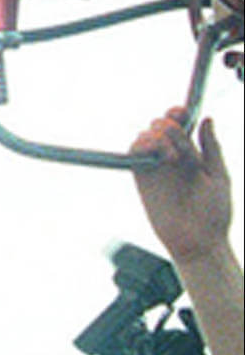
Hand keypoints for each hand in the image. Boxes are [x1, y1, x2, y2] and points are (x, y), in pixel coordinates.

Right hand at [131, 109, 233, 263]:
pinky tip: (154, 152)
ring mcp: (156, 169)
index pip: (181, 125)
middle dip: (167, 124)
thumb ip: (212, 148)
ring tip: (170, 154)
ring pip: (145, 137)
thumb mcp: (220, 176)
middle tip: (176, 138)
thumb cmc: (215, 213)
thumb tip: (207, 119)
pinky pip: (133, 155)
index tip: (182, 112)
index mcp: (194, 155)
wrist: (198, 241)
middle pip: (161, 127)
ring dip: (155, 136)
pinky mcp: (142, 181)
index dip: (178, 114)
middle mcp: (173, 159)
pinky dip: (139, 146)